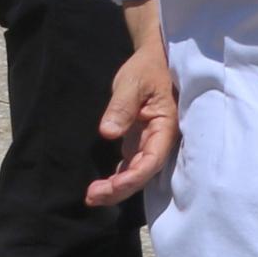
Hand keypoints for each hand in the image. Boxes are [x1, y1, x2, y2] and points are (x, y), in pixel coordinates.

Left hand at [91, 45, 180, 208]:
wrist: (154, 59)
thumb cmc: (148, 69)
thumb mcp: (132, 83)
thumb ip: (121, 107)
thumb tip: (108, 132)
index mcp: (166, 126)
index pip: (152, 159)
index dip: (133, 178)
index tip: (109, 187)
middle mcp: (161, 139)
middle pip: (145, 172)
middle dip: (121, 189)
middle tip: (92, 197)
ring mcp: (151, 141)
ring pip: (138, 172)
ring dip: (118, 188)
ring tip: (92, 196)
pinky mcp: (140, 141)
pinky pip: (132, 165)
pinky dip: (118, 178)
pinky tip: (101, 187)